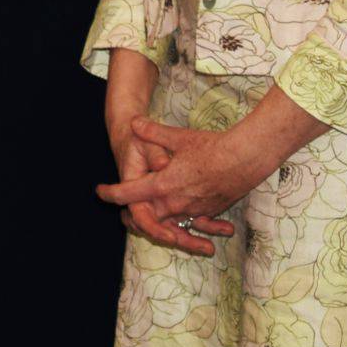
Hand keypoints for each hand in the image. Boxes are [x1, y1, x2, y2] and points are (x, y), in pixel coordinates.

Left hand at [99, 118, 271, 247]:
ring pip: (168, 223)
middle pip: (147, 215)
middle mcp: (175, 203)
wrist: (246, 159)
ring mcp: (193, 211)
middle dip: (134, 216)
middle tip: (122, 214)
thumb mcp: (178, 137)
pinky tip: (179, 222)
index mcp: (162, 184)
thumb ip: (153, 132)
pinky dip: (181, 224)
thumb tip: (134, 122)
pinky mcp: (208, 212)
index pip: (129, 193)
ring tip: (147, 221)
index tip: (100, 192)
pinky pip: (190, 223)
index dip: (111, 193)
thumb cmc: (212, 147)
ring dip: (156, 223)